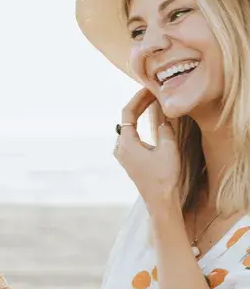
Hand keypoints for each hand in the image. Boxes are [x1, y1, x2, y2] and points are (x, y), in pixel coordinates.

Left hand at [115, 88, 180, 209]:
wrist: (160, 200)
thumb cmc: (164, 176)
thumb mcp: (168, 149)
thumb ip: (165, 129)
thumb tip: (164, 118)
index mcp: (126, 143)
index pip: (128, 112)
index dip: (138, 98)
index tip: (149, 88)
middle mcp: (120, 147)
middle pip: (127, 118)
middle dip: (140, 103)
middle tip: (155, 91)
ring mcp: (123, 154)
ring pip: (129, 127)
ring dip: (140, 113)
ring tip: (153, 101)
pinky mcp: (129, 159)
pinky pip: (132, 136)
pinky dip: (140, 124)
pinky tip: (150, 120)